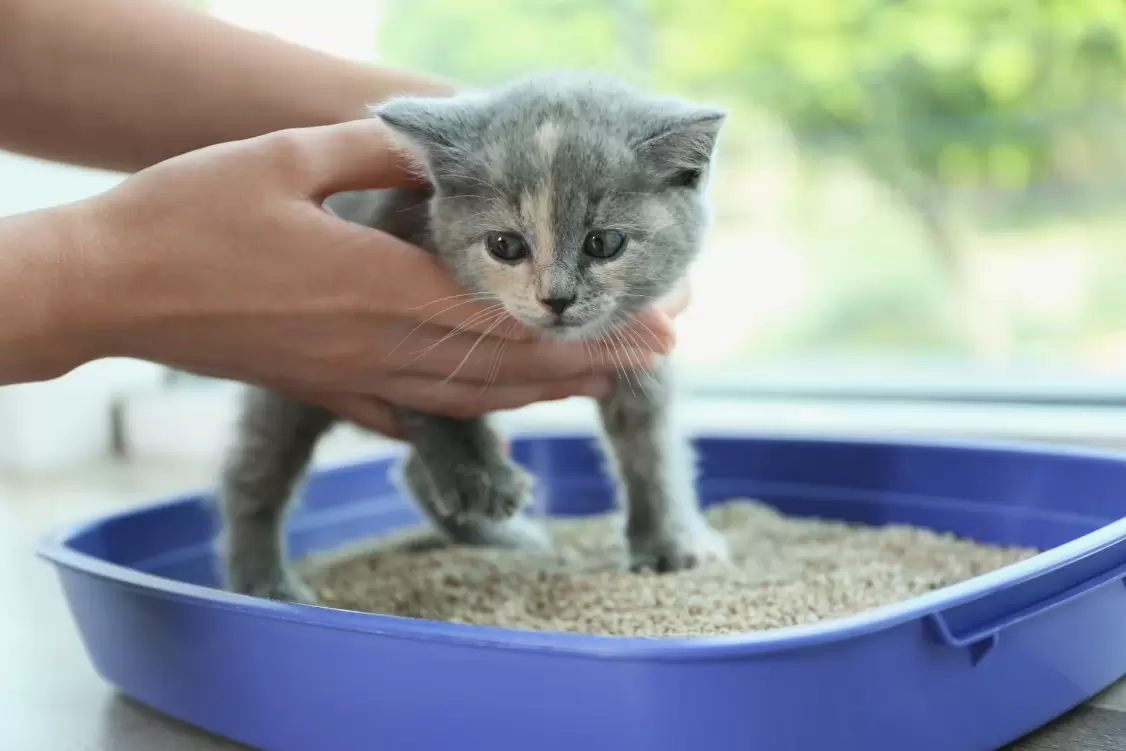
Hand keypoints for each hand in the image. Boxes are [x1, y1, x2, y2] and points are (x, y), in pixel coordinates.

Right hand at [70, 120, 688, 436]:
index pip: (512, 317)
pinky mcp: (327, 390)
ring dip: (545, 391)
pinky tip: (498, 409)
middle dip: (592, 360)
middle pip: (509, 366)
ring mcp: (353, 378)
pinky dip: (471, 410)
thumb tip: (446, 143)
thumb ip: (379, 152)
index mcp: (378, 288)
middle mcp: (378, 346)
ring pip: (472, 396)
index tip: (654, 325)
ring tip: (601, 383)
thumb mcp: (286, 158)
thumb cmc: (188, 215)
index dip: (590, 323)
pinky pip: (415, 411)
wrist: (109, 288)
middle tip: (657, 356)